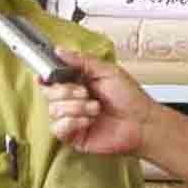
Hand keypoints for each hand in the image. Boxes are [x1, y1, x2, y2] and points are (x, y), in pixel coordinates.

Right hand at [38, 48, 156, 154]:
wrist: (143, 123)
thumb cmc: (130, 98)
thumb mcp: (107, 71)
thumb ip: (82, 60)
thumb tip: (60, 51)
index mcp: (77, 83)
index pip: (51, 79)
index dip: (45, 77)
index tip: (45, 76)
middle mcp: (71, 100)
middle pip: (48, 94)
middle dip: (66, 91)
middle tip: (85, 92)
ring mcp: (71, 119)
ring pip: (53, 110)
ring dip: (76, 107)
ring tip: (95, 108)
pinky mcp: (73, 136)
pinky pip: (58, 128)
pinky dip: (72, 122)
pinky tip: (88, 121)